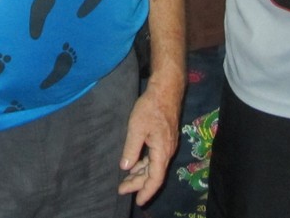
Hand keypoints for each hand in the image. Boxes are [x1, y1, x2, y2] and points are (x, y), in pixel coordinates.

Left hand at [118, 71, 182, 204]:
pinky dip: (144, 164)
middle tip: (121, 189)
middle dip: (138, 184)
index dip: (146, 191)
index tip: (137, 201)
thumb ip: (131, 149)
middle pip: (154, 174)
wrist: (166, 89)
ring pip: (154, 166)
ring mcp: (167, 145)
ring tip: (125, 180)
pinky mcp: (165, 138)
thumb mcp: (137, 128)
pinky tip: (134, 165)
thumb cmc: (151, 107)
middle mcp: (167, 151)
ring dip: (140, 174)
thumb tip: (126, 167)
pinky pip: (155, 157)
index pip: (155, 178)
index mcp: (162, 152)